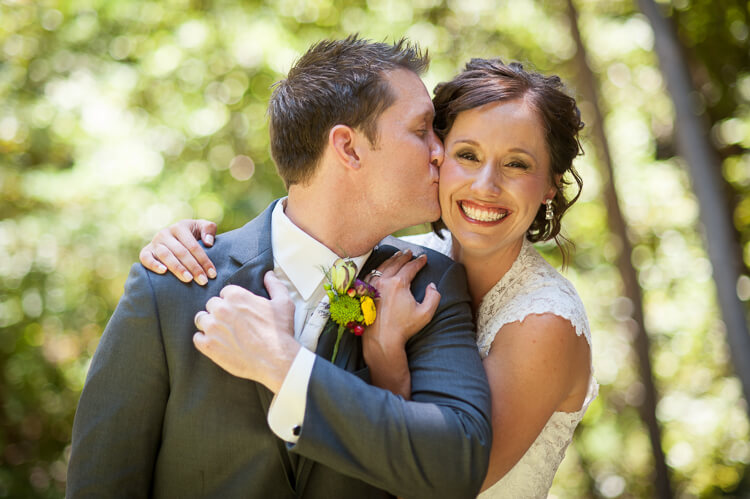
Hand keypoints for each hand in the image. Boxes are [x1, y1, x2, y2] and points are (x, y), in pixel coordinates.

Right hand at [139, 219, 217, 284]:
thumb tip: (208, 243)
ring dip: (178, 268)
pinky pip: (146, 258)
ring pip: (166, 255)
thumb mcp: (201, 227)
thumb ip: (208, 229)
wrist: (172, 237)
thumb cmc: (191, 235)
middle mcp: (165, 233)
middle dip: (193, 267)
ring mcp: (154, 243)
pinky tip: (164, 272)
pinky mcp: (146, 251)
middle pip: (181, 252)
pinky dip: (153, 265)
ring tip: (188, 279)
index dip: (204, 260)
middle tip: (203, 281)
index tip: (212, 274)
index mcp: (180, 227)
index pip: (193, 246)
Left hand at [193, 271, 299, 392]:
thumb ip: (274, 284)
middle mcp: (221, 309)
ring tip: (222, 333)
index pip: (225, 292)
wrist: (276, 360)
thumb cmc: (280, 332)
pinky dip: (204, 340)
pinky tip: (216, 343)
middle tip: (231, 323)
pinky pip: (197, 338)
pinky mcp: (208, 345)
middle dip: (219, 311)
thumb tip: (268, 274)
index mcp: (236, 296)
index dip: (232, 301)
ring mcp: (212, 327)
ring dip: (209, 324)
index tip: (238, 310)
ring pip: (201, 319)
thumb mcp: (284, 303)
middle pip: (211, 304)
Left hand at [361, 250, 440, 398]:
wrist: (382, 340)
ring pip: (382, 267)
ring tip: (397, 255)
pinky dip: (379, 268)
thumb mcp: (425, 314)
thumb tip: (432, 285)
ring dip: (391, 259)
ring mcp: (372, 286)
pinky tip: (381, 268)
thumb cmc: (404, 328)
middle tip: (410, 252)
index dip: (419, 261)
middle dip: (404, 256)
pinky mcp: (365, 293)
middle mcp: (384, 281)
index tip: (424, 257)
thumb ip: (433, 297)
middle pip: (395, 263)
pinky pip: (371, 274)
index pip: (410, 267)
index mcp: (398, 283)